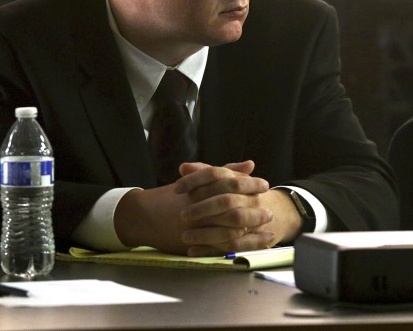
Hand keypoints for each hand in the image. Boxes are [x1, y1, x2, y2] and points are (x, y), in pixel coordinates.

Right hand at [113, 160, 292, 255]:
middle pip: (232, 208)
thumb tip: (251, 164)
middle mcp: (198, 206)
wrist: (143, 215)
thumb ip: (225, 171)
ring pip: (229, 230)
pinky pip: (222, 247)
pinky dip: (241, 247)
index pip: (230, 184)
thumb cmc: (174, 195)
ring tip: (269, 231)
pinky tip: (254, 247)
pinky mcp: (194, 243)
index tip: (265, 186)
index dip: (250, 185)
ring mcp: (195, 226)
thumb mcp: (197, 179)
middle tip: (269, 212)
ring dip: (252, 232)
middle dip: (254, 210)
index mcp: (200, 187)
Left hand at [176, 161, 303, 255]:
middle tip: (183, 215)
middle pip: (227, 201)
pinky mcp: (250, 240)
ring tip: (185, 236)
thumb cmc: (240, 194)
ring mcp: (253, 221)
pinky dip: (211, 250)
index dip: (196, 180)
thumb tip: (183, 167)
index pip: (217, 175)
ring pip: (231, 228)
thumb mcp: (226, 180)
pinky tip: (193, 251)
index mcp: (241, 181)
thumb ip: (204, 172)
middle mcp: (250, 199)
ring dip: (206, 234)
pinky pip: (231, 247)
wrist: (272, 212)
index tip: (176, 188)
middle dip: (203, 208)